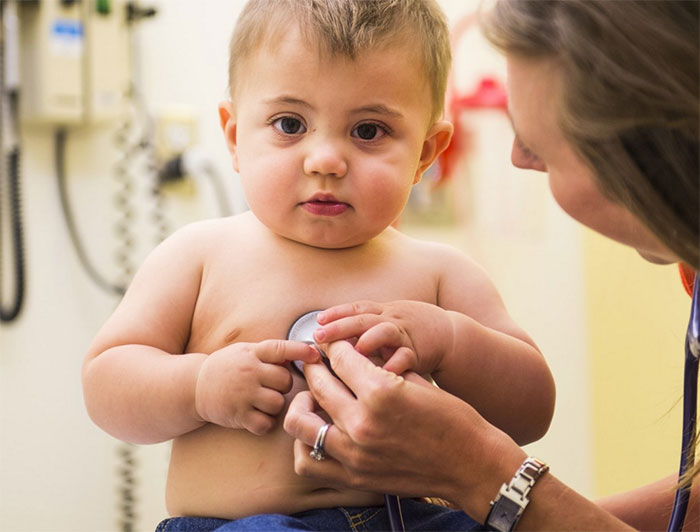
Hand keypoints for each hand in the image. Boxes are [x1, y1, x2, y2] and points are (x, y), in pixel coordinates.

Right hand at [195, 340, 317, 434]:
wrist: (194, 386)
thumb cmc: (228, 367)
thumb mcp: (246, 351)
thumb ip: (270, 353)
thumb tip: (304, 353)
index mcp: (252, 353)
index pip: (281, 348)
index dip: (301, 351)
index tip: (315, 355)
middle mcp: (248, 372)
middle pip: (285, 381)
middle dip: (283, 385)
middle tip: (270, 386)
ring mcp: (243, 394)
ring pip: (278, 403)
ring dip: (275, 405)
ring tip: (262, 401)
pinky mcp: (238, 415)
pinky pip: (265, 423)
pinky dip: (265, 423)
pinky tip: (256, 416)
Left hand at [283, 340, 525, 516]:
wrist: (472, 466)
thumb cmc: (452, 419)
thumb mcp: (417, 381)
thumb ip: (380, 366)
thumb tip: (353, 353)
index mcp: (381, 392)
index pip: (340, 358)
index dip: (334, 345)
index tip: (330, 343)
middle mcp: (362, 423)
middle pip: (318, 384)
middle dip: (316, 366)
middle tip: (318, 362)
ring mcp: (355, 455)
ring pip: (301, 423)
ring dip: (302, 404)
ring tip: (312, 397)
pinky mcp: (354, 477)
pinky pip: (308, 461)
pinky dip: (305, 444)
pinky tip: (317, 431)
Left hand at [314, 300, 453, 374]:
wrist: (450, 335)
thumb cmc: (411, 331)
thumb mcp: (387, 322)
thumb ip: (363, 328)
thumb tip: (332, 339)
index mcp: (382, 312)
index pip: (356, 309)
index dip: (336, 313)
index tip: (318, 321)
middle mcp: (391, 320)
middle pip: (363, 319)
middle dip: (340, 327)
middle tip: (320, 336)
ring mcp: (405, 335)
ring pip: (384, 331)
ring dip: (368, 339)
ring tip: (352, 351)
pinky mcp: (419, 352)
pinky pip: (406, 356)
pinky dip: (394, 363)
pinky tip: (382, 372)